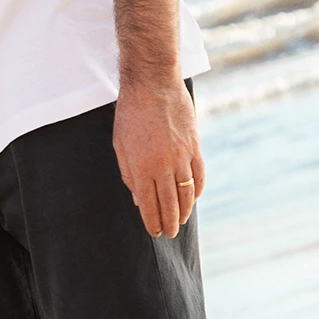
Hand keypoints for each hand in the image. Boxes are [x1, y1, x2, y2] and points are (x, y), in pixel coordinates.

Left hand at [112, 79, 204, 238]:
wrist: (153, 84)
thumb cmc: (130, 113)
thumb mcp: (119, 144)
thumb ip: (128, 173)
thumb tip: (138, 199)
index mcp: (141, 166)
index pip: (149, 204)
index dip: (152, 221)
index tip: (153, 232)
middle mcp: (164, 165)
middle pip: (169, 204)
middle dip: (168, 223)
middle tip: (168, 234)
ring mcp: (182, 157)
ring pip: (187, 194)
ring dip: (184, 211)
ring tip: (179, 221)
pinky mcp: (195, 148)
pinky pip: (199, 177)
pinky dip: (196, 192)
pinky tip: (192, 200)